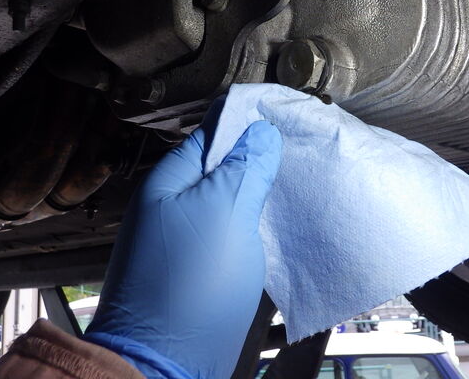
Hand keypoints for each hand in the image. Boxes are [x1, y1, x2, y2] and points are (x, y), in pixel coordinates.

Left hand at [85, 117, 281, 378]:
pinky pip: (236, 233)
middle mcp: (176, 205)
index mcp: (170, 182)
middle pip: (224, 167)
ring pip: (233, 201)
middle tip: (301, 149)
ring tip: (300, 181)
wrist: (167, 364)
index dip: (248, 122)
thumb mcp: (222, 212)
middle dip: (261, 158)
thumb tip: (261, 133)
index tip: (285, 114)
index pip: (213, 133)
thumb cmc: (188, 284)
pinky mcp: (206, 267)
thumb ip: (244, 169)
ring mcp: (191, 237)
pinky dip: (259, 224)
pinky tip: (284, 223)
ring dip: (262, 192)